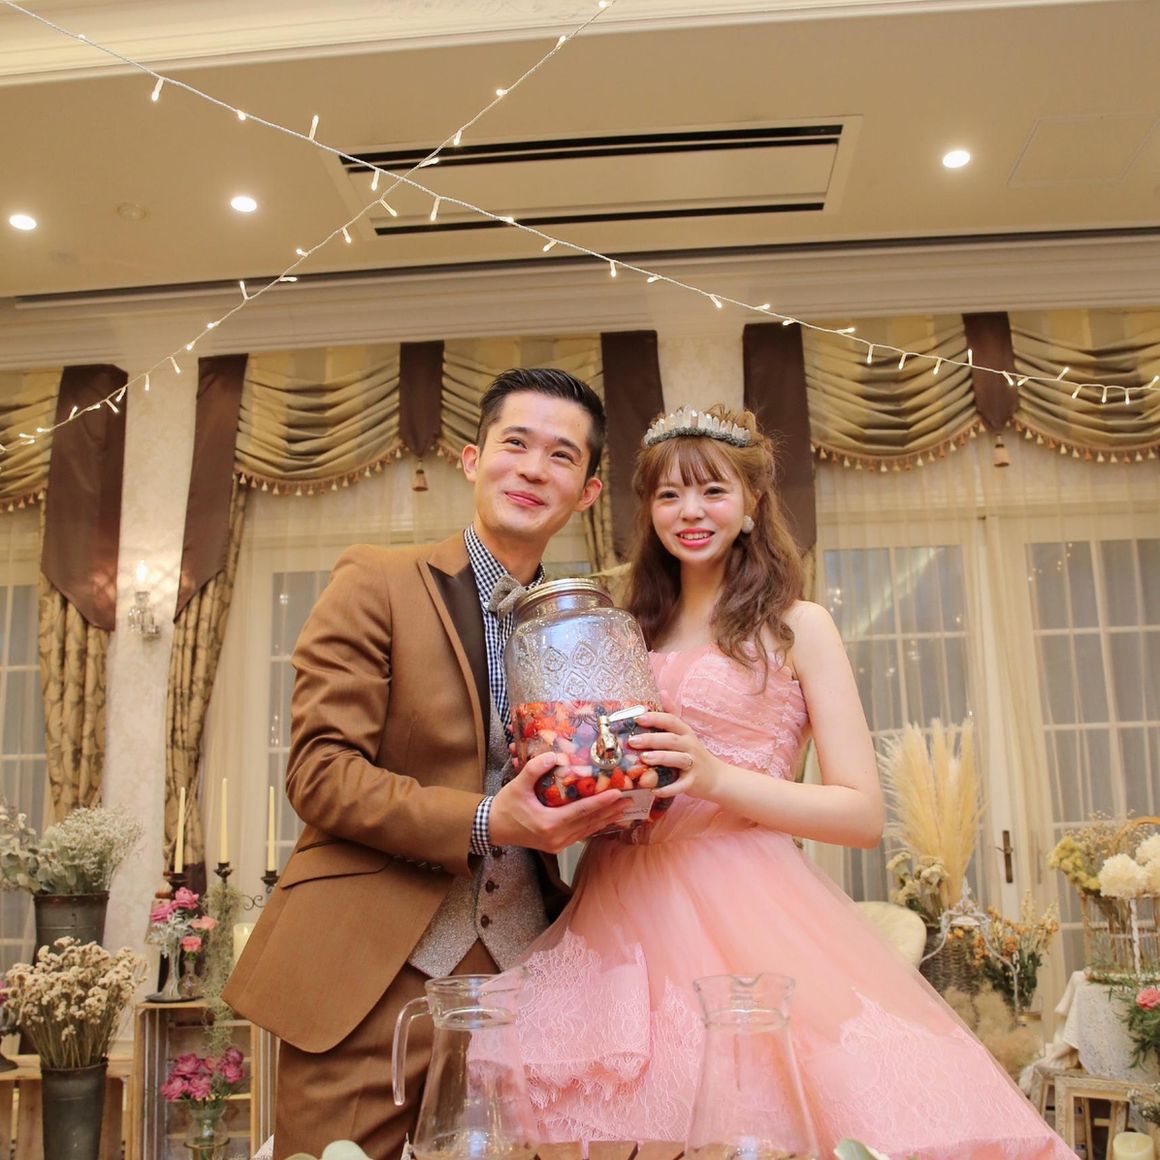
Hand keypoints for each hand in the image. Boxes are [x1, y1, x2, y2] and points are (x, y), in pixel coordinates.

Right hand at [488, 750, 628, 853]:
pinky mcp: (556, 845)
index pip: (581, 812)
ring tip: (623, 808)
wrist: (492, 828)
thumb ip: (534, 770)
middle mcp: (557, 837)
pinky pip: (581, 835)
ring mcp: (557, 844)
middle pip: (590, 823)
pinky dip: (595, 826)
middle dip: (610, 811)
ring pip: (588, 831)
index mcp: (549, 824)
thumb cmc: (506, 806)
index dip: (600, 802)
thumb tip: (553, 755)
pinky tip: (605, 819)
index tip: (617, 793)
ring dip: (606, 819)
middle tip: (630, 799)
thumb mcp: (518, 785)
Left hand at [629, 710, 723, 799]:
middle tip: (633, 741)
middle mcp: (690, 745)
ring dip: (660, 758)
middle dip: (652, 739)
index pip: (671, 721)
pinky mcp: (693, 782)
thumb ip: (672, 714)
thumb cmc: (693, 753)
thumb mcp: (684, 732)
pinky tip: (654, 790)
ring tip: (643, 758)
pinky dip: (668, 788)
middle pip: (671, 739)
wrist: (716, 777)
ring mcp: (693, 764)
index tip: (637, 718)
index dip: (655, 718)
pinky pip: (680, 785)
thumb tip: (662, 691)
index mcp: (685, 732)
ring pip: (677, 759)